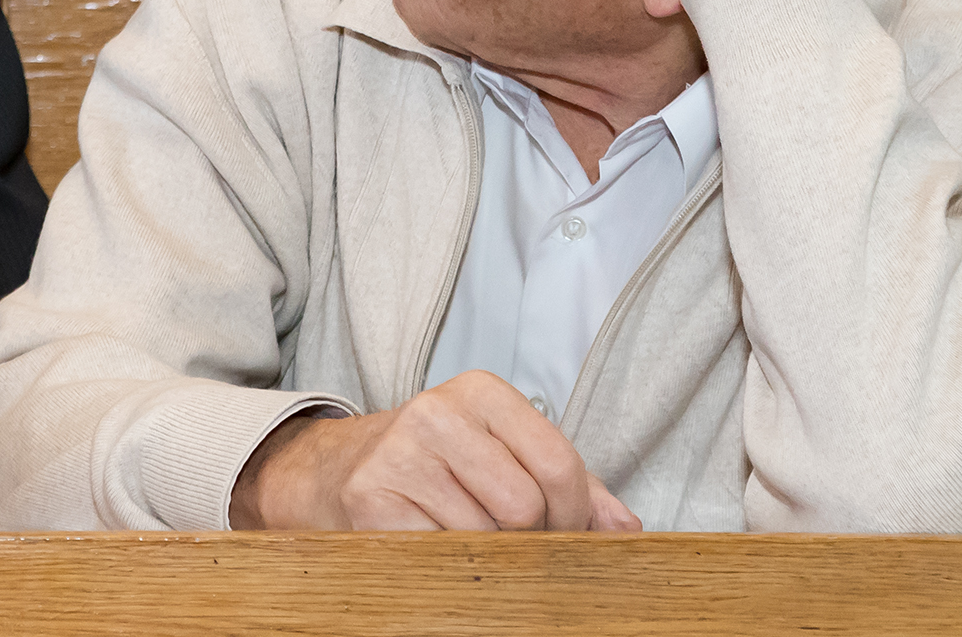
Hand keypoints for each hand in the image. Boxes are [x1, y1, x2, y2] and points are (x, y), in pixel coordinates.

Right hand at [230, 372, 642, 531]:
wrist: (335, 474)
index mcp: (481, 392)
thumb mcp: (503, 455)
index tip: (560, 533)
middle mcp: (436, 412)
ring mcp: (398, 455)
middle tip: (506, 541)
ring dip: (483, 558)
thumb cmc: (437, 469)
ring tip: (460, 540)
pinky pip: (439, 558)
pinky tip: (430, 547)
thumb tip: (626, 530)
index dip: (574, 516)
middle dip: (527, 541)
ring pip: (484, 540)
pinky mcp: (369, 501)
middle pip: (524, 507)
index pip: (558, 463)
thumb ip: (570, 486)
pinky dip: (446, 569)